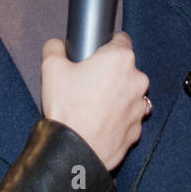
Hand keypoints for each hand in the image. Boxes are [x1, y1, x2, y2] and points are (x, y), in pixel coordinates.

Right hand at [40, 32, 147, 171]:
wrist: (74, 151)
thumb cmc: (67, 109)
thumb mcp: (51, 68)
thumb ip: (55, 48)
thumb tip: (57, 46)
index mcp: (120, 59)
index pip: (121, 40)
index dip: (105, 46)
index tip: (94, 56)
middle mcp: (137, 80)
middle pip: (125, 69)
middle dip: (109, 73)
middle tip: (86, 84)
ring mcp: (140, 107)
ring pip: (128, 94)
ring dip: (115, 97)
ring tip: (91, 106)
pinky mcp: (137, 129)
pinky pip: (127, 117)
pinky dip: (116, 118)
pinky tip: (98, 122)